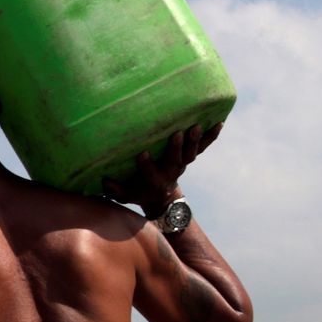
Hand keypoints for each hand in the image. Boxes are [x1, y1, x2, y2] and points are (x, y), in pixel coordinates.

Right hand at [102, 124, 222, 215]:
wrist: (162, 198)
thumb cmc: (139, 192)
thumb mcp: (126, 194)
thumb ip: (115, 190)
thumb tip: (103, 182)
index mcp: (154, 180)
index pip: (149, 172)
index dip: (146, 164)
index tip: (142, 153)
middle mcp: (170, 171)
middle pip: (175, 160)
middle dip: (176, 147)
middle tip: (178, 133)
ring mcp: (182, 163)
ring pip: (191, 153)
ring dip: (194, 140)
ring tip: (197, 125)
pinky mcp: (189, 157)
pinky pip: (202, 147)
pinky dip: (211, 136)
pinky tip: (219, 122)